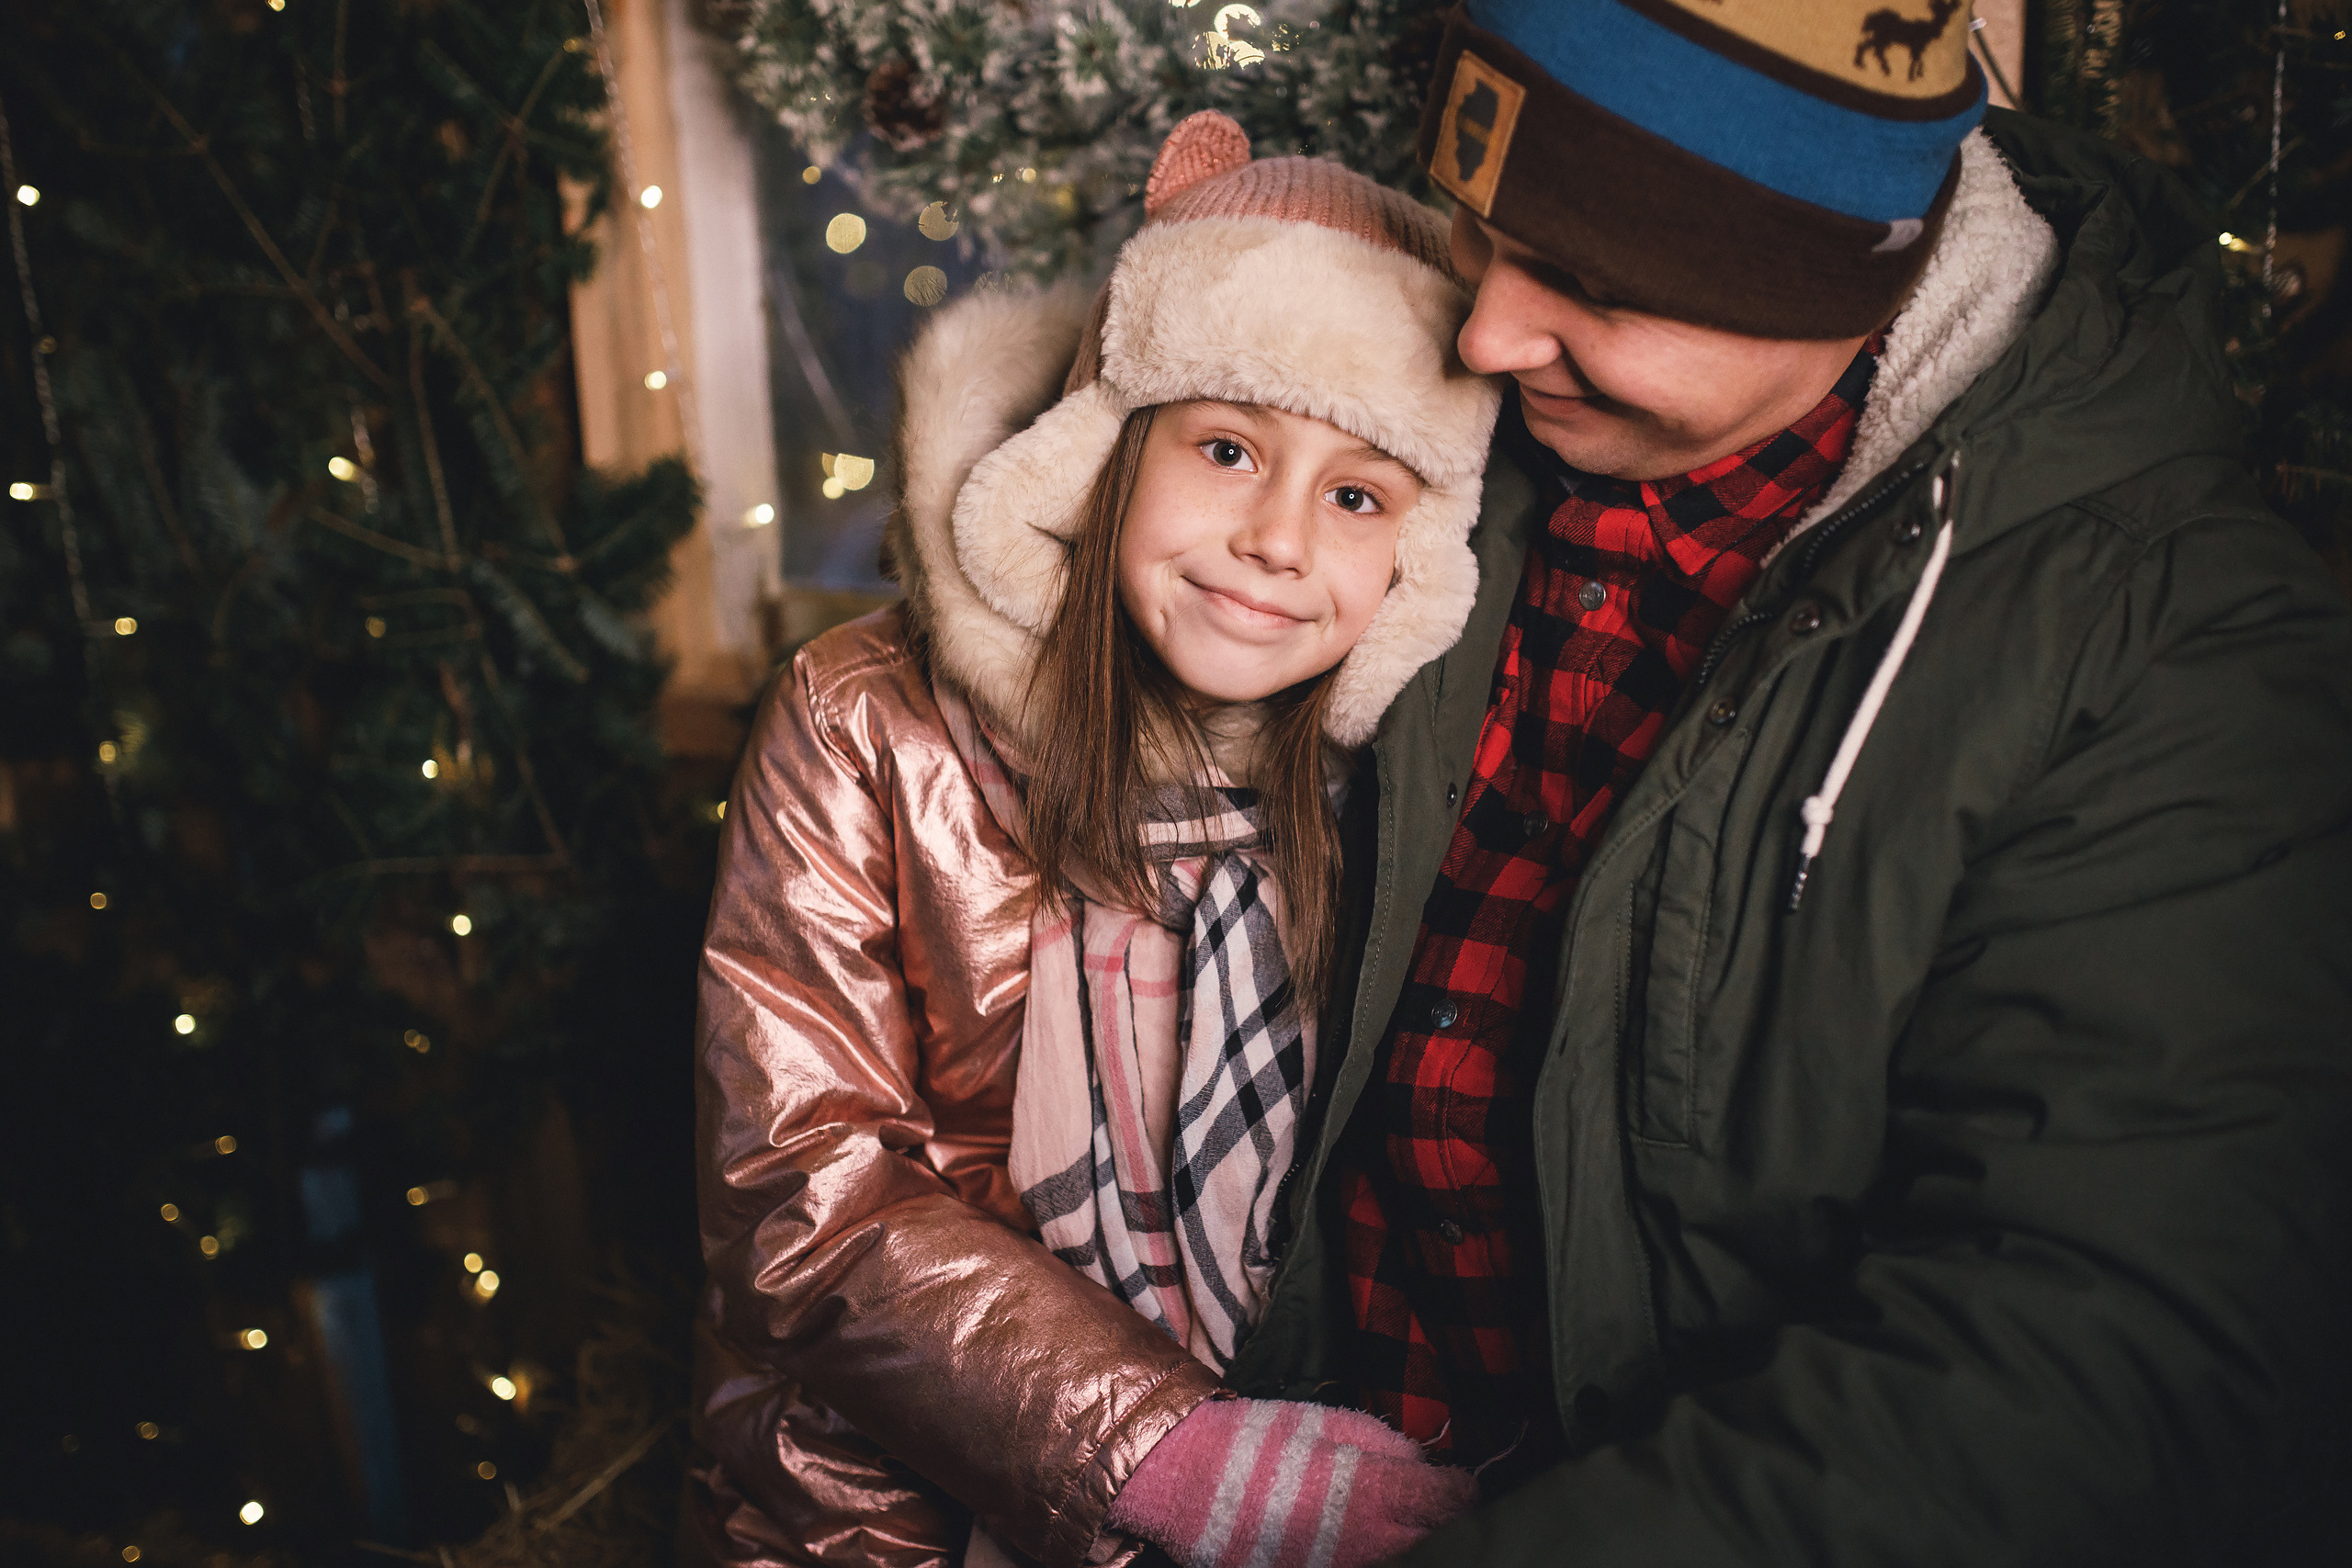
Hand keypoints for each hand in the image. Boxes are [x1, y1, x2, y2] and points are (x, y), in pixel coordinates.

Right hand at [1108, 1396, 1477, 1567]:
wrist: (1189, 1484)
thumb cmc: (1262, 1444)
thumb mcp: (1330, 1423)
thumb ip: (1386, 1448)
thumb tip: (1425, 1469)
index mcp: (1373, 1495)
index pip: (1449, 1503)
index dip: (1462, 1492)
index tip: (1463, 1483)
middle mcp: (1367, 1545)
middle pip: (1433, 1541)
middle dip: (1439, 1522)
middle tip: (1434, 1504)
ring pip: (1400, 1560)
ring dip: (1407, 1542)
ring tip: (1392, 1522)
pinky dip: (1370, 1555)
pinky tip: (1355, 1540)